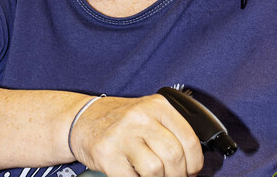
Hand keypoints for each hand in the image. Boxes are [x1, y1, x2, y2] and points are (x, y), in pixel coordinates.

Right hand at [69, 94, 203, 176]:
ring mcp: (122, 136)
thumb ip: (170, 132)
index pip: (188, 139)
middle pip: (173, 156)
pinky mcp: (107, 155)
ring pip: (155, 170)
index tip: (192, 171)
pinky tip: (137, 176)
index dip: (194, 162)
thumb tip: (191, 163)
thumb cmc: (121, 122)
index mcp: (157, 106)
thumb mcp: (148, 115)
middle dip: (178, 175)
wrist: (82, 120)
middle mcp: (140, 118)